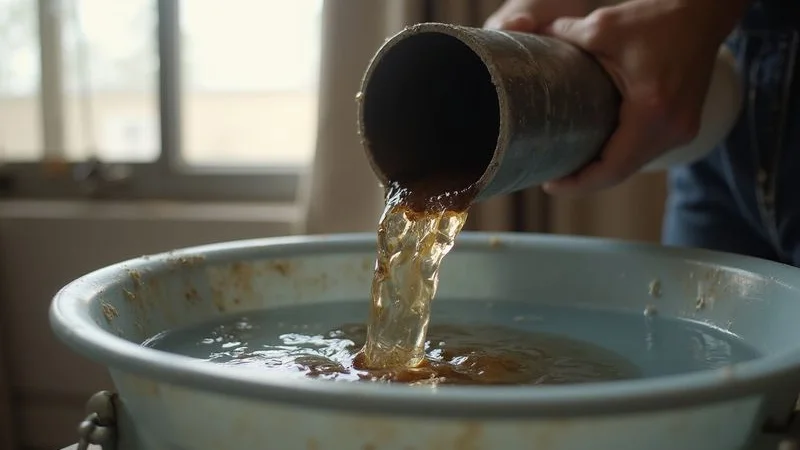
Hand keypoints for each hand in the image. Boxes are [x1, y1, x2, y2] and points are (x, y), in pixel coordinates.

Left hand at [486, 0, 747, 194]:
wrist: (703, 13)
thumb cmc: (657, 18)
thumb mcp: (602, 27)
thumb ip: (561, 39)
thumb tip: (528, 46)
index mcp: (652, 112)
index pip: (611, 168)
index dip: (578, 183)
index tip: (549, 185)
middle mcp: (672, 129)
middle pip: (621, 172)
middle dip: (584, 180)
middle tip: (551, 176)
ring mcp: (682, 130)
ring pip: (633, 164)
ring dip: (602, 170)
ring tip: (568, 165)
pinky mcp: (682, 125)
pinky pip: (644, 151)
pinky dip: (618, 155)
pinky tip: (594, 151)